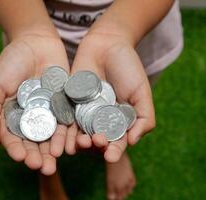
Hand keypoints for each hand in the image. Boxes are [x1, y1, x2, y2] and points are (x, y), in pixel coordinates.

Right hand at [0, 34, 69, 174]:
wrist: (35, 42)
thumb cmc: (10, 63)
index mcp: (12, 117)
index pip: (13, 138)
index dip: (16, 149)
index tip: (20, 157)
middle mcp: (31, 119)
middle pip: (34, 143)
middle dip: (36, 156)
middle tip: (41, 167)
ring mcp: (49, 114)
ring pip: (51, 137)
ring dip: (52, 151)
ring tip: (54, 162)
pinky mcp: (65, 106)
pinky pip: (67, 123)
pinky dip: (67, 135)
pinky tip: (68, 146)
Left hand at [67, 33, 155, 161]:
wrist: (107, 44)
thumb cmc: (128, 67)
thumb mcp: (141, 92)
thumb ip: (143, 117)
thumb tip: (132, 142)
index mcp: (118, 121)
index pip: (116, 140)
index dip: (114, 149)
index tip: (111, 156)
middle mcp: (100, 120)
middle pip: (96, 139)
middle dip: (95, 146)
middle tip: (95, 143)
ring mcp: (84, 112)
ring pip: (79, 133)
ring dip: (77, 142)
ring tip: (78, 145)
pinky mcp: (68, 103)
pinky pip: (65, 119)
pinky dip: (63, 129)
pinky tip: (62, 137)